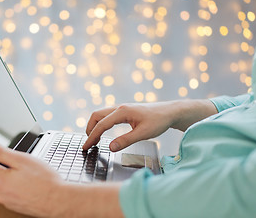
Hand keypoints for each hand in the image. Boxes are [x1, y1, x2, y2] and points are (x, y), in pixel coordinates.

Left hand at [0, 138, 61, 216]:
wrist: (58, 201)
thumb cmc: (44, 180)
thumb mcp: (21, 160)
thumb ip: (0, 151)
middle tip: (16, 157)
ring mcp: (5, 201)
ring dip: (6, 172)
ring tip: (24, 169)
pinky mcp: (13, 205)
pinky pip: (6, 190)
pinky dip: (12, 182)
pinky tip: (26, 180)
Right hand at [83, 99, 217, 151]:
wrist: (169, 112)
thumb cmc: (159, 121)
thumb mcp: (143, 133)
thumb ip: (126, 140)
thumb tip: (110, 147)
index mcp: (122, 112)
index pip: (102, 124)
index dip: (92, 137)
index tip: (86, 146)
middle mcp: (119, 108)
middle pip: (97, 115)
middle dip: (90, 129)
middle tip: (88, 144)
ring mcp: (122, 108)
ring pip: (101, 114)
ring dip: (95, 126)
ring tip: (93, 139)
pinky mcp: (125, 111)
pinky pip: (107, 116)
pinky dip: (101, 124)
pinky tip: (104, 132)